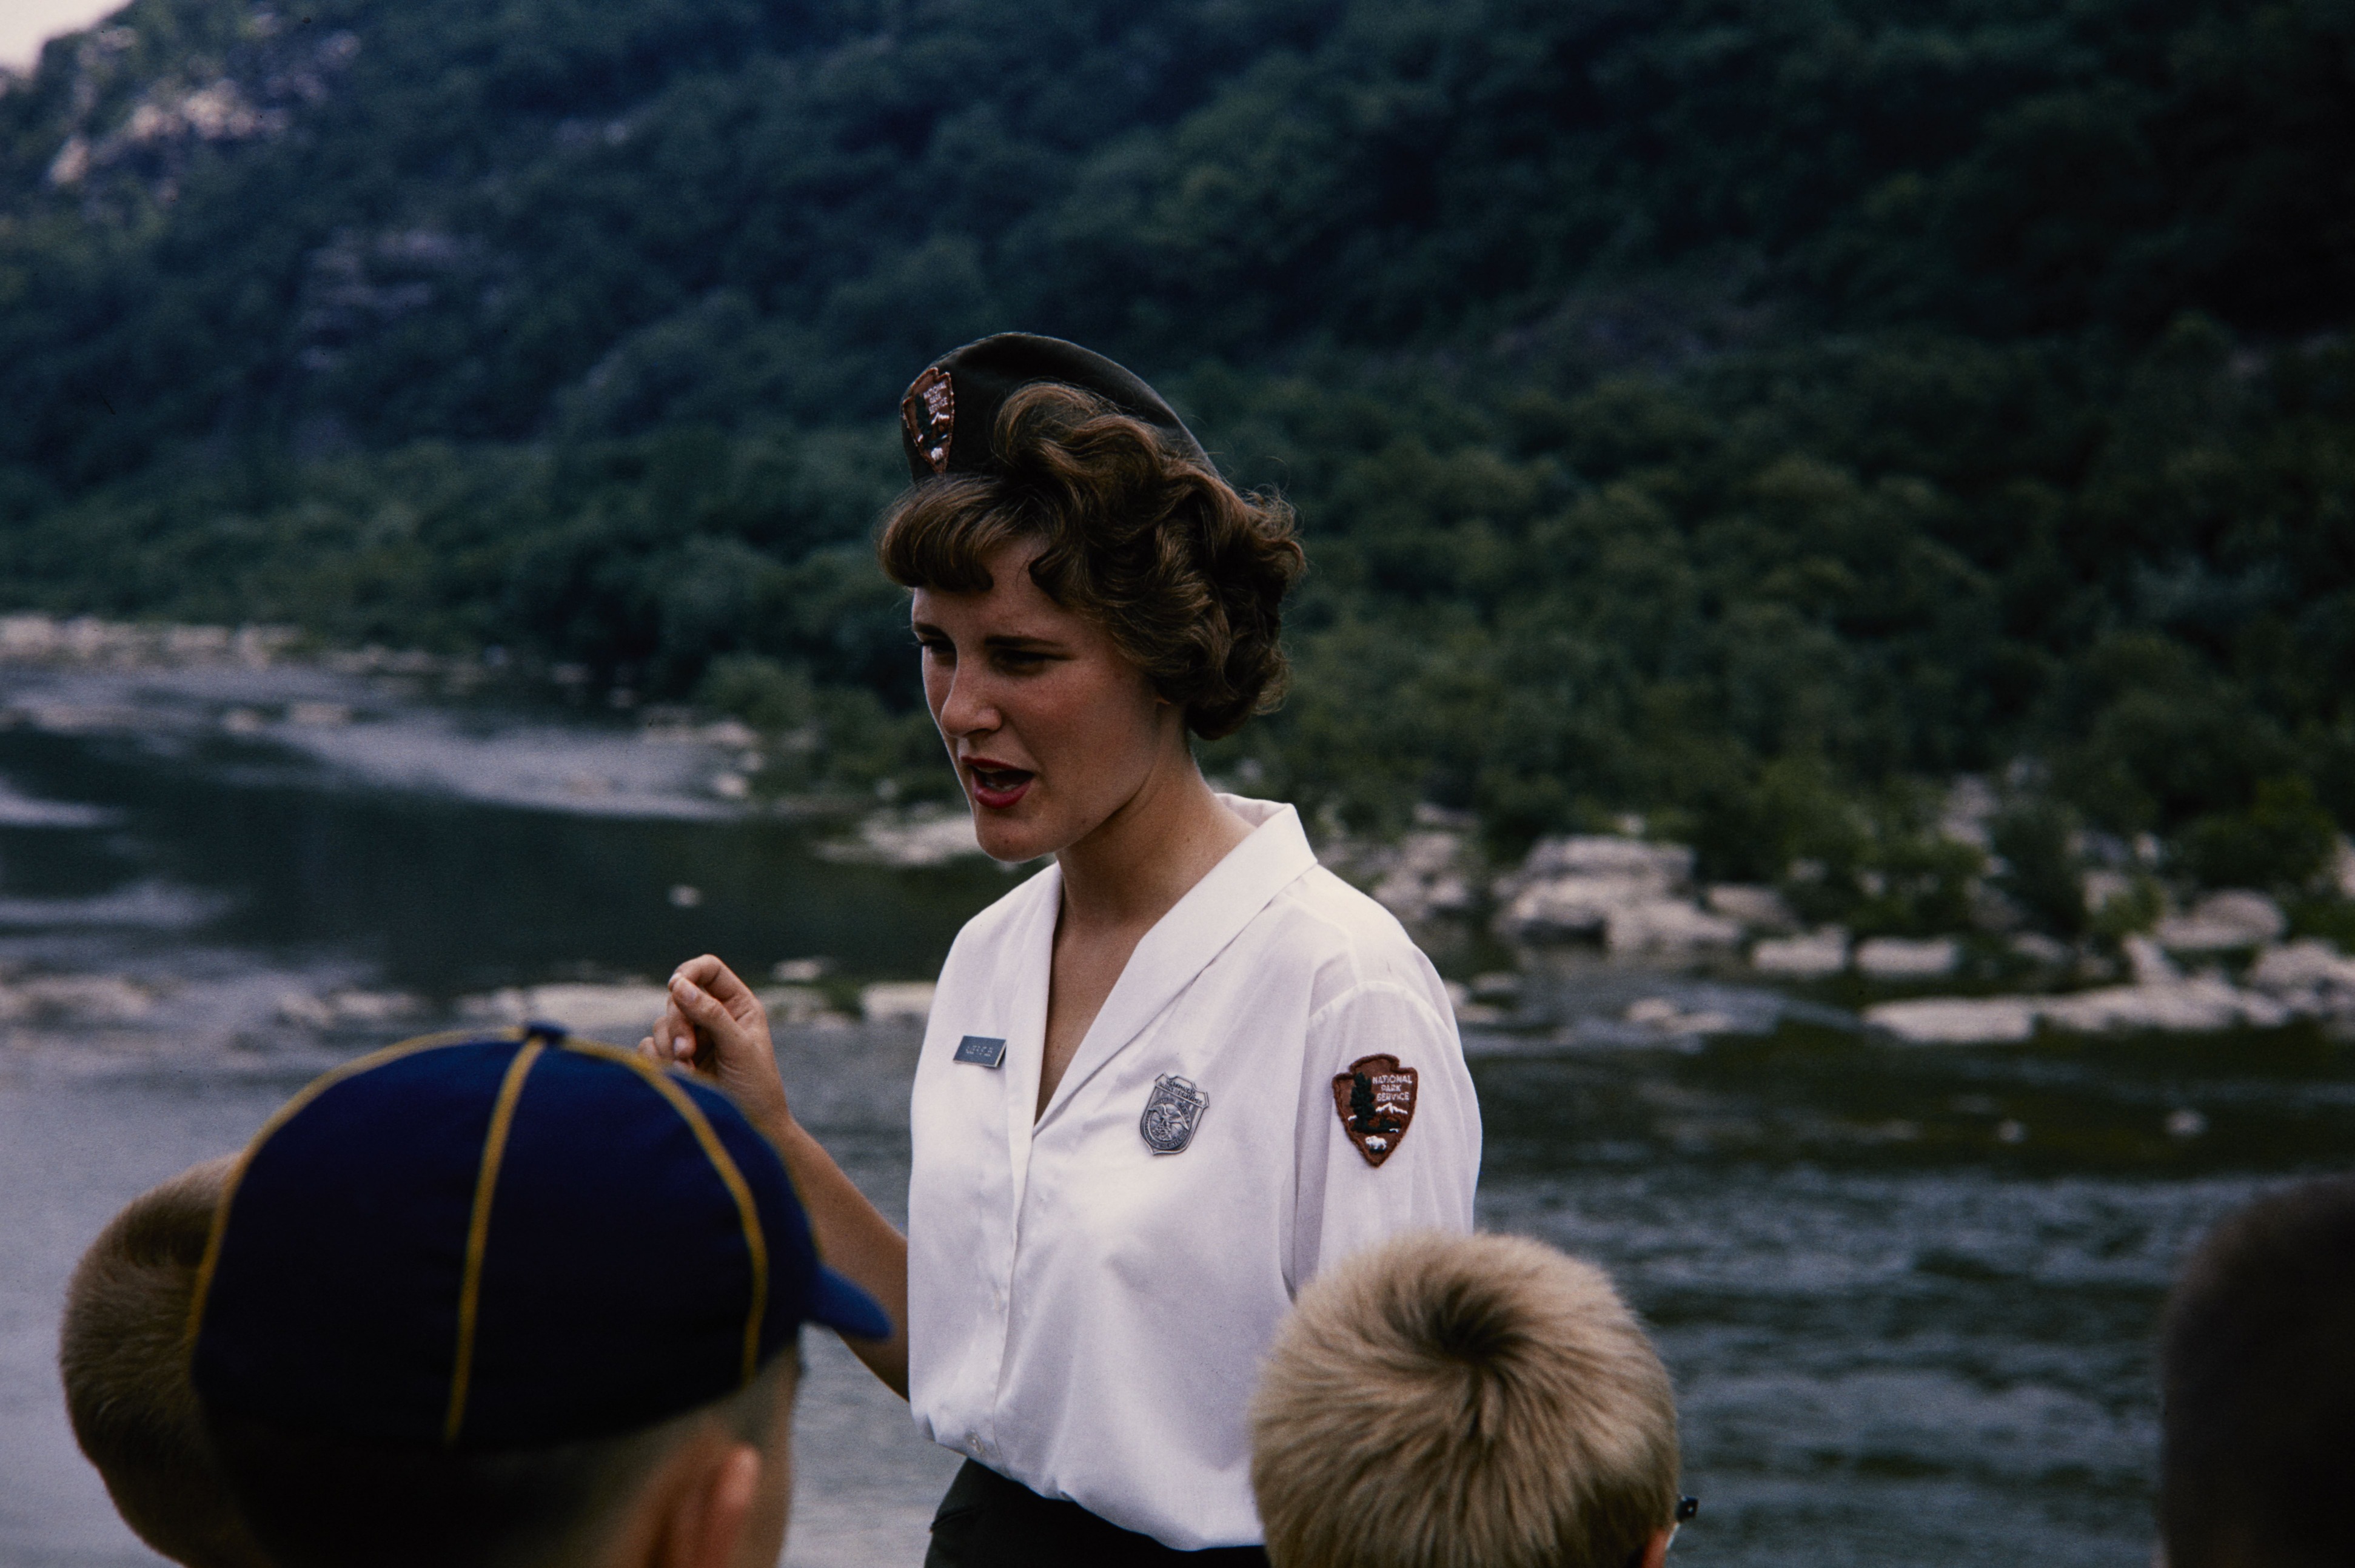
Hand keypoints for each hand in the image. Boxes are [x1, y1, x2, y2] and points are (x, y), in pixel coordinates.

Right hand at [639, 955, 790, 1138]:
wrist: (747, 1132)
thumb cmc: (755, 1089)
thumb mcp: (739, 1048)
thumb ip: (711, 1015)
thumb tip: (678, 985)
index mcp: (738, 1006)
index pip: (708, 970)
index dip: (690, 972)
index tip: (676, 986)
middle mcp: (713, 1017)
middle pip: (678, 997)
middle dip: (678, 1023)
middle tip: (687, 1051)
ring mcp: (692, 1039)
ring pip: (661, 1024)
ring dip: (669, 1048)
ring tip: (689, 1073)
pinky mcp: (674, 1061)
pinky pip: (649, 1048)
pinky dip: (658, 1062)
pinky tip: (680, 1079)